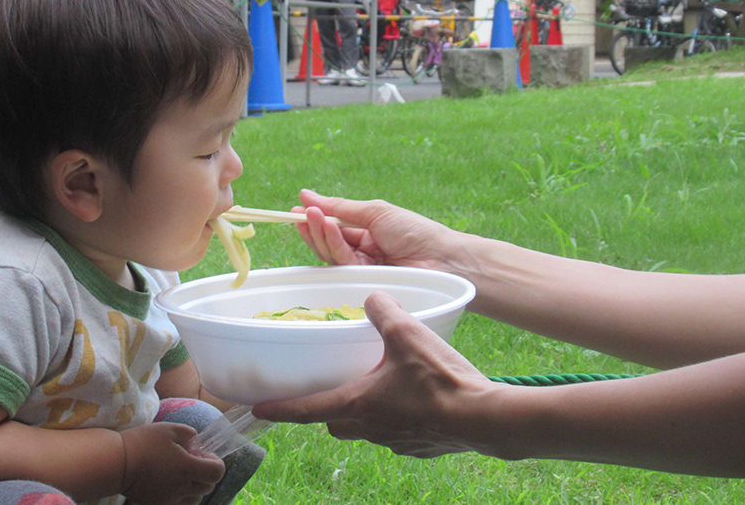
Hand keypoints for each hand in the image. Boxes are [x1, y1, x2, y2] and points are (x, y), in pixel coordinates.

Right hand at [120, 423, 224, 504]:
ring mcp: (170, 500)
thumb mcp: (169, 429)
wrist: (117, 463)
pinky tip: (170, 482)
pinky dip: (181, 495)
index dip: (216, 462)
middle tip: (192, 461)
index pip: (217, 472)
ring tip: (181, 473)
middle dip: (205, 473)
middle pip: (208, 487)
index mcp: (187, 469)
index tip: (205, 454)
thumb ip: (189, 434)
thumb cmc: (143, 443)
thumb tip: (196, 444)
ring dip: (195, 487)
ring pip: (195, 499)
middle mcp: (182, 488)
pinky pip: (180, 504)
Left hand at [253, 292, 505, 457]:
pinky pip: (399, 433)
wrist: (486, 419)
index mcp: (357, 404)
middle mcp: (371, 429)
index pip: (306, 409)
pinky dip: (398, 418)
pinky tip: (415, 400)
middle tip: (333, 387)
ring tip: (380, 388)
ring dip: (366, 412)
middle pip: (336, 423)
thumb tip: (372, 296)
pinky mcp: (422, 448)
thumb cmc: (440, 380)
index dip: (280, 408)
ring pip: (368, 429)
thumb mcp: (407, 334)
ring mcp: (397, 443)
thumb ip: (384, 311)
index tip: (258, 409)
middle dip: (328, 409)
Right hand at [291, 189, 479, 275]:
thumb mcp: (375, 212)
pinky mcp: (363, 281)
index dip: (317, 217)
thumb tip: (308, 195)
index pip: (336, 225)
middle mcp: (364, 250)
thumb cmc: (414, 230)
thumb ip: (341, 207)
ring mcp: (363, 267)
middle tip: (298, 213)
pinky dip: (333, 243)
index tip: (298, 207)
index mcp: (369, 231)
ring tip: (311, 216)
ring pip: (331, 252)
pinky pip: (341, 262)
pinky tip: (328, 226)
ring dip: (320, 233)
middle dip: (313, 226)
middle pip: (329, 241)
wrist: (440, 259)